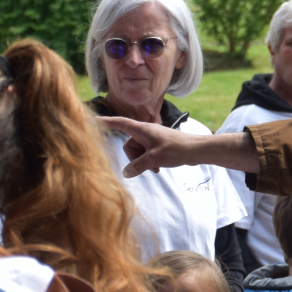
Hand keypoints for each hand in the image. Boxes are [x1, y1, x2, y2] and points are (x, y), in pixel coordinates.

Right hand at [97, 117, 258, 176]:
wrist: (197, 150)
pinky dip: (149, 162)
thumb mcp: (154, 159)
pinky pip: (146, 154)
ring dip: (143, 162)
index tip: (93, 119)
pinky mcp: (158, 146)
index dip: (107, 122)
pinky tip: (158, 168)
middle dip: (134, 157)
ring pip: (137, 152)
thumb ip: (137, 166)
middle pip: (129, 145)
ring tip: (156, 167)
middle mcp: (145, 132)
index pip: (120, 123)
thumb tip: (126, 173)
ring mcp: (152, 139)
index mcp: (142, 129)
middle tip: (148, 164)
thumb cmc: (177, 149)